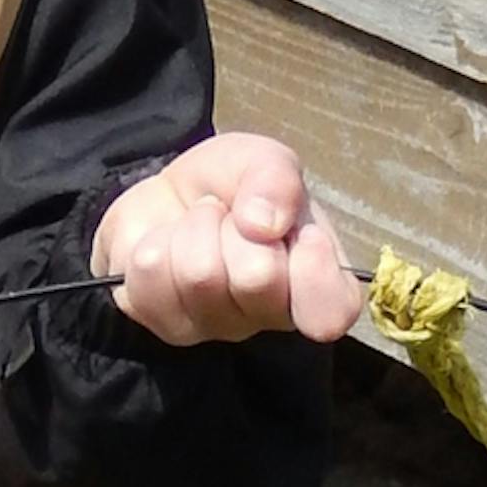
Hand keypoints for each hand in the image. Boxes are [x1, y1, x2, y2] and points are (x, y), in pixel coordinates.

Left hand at [92, 134, 361, 348]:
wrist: (169, 195)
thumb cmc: (232, 186)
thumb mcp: (263, 160)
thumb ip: (276, 179)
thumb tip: (263, 223)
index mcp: (313, 281)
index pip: (334, 308)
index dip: (316, 271)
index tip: (305, 237)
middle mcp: (268, 315)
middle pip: (257, 278)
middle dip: (236, 226)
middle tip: (233, 217)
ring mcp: (215, 326)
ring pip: (199, 274)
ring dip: (195, 227)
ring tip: (202, 224)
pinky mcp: (164, 324)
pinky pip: (152, 275)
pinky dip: (156, 240)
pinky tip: (170, 244)